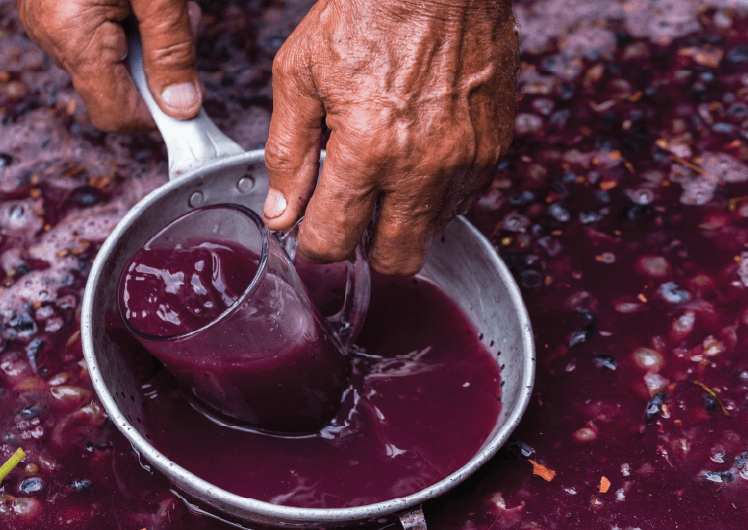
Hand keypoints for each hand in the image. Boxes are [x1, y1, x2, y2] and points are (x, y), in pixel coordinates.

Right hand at [18, 0, 202, 130]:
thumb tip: (182, 106)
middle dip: (161, 66)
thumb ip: (172, 52)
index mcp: (73, 36)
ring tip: (165, 4)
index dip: (158, 116)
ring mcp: (49, 20)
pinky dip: (131, 25)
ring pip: (113, 61)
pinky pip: (99, 35)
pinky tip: (144, 1)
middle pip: (119, 87)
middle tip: (184, 23)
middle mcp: (52, 34)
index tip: (192, 102)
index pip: (117, 114)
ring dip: (151, 42)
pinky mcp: (55, 7)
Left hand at [263, 0, 517, 274]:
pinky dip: (435, 194)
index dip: (314, 245)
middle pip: (395, 259)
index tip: (311, 234)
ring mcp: (464, 160)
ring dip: (402, 220)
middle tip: (351, 220)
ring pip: (432, 233)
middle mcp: (422, 166)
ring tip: (384, 175)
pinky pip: (462, 199)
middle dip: (365, 251)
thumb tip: (281, 213)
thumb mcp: (300, 76)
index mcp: (367, 149)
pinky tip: (417, 160)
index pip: (334, 239)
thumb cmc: (368, 13)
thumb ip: (287, 154)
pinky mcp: (492, 148)